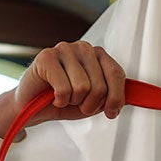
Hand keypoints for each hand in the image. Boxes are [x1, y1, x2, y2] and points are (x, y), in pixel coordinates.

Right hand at [0, 41, 125, 137]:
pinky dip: (60, 100)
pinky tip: (53, 96)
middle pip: (101, 84)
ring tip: (65, 99)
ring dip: (74, 102)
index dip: (116, 98)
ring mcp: (64, 49)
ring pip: (83, 87)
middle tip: (78, 105)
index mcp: (98, 55)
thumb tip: (130, 100)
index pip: (117, 74)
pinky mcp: (46, 57)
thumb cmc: (64, 101)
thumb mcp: (94, 100)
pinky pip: (65, 88)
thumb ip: (111, 96)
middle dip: (91, 104)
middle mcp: (83, 48)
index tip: (110, 112)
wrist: (31, 107)